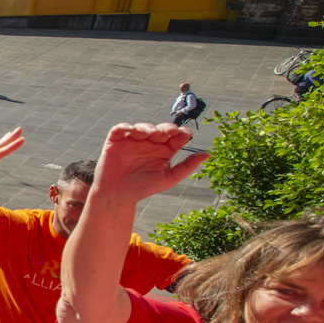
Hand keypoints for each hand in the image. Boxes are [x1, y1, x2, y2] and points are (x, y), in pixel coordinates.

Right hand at [86, 124, 206, 203]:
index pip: (176, 137)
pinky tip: (131, 129)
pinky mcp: (115, 142)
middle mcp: (149, 143)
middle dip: (166, 127)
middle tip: (170, 131)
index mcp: (164, 150)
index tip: (185, 134)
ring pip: (141, 127)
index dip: (181, 132)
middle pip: (160, 129)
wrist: (118, 196)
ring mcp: (132, 141)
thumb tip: (208, 154)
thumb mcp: (169, 178)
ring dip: (148, 127)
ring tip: (152, 134)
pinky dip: (125, 126)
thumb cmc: (144, 188)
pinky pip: (119, 129)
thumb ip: (187, 166)